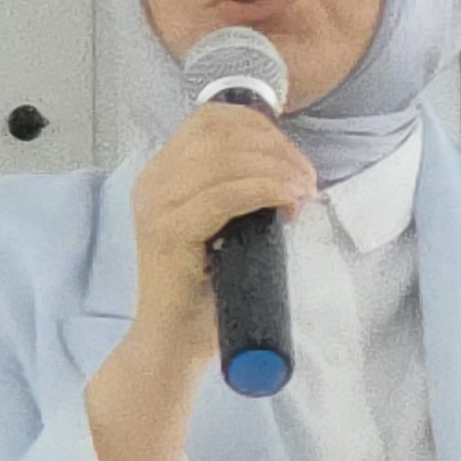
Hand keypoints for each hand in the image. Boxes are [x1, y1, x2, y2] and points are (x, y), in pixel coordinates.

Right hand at [84, 100, 313, 460]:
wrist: (176, 341)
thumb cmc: (210, 288)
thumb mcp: (227, 226)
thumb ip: (240, 192)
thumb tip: (291, 169)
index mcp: (163, 173)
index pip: (211, 119)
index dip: (261, 127)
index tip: (295, 159)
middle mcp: (153, 182)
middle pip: (220, 132)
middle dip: (277, 149)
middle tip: (307, 180)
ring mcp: (156, 206)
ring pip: (224, 160)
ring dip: (276, 169)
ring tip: (302, 194)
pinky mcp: (168, 233)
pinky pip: (222, 195)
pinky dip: (263, 190)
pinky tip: (287, 202)